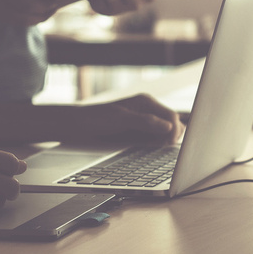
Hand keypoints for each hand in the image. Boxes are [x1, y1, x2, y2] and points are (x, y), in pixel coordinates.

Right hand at [0, 0, 62, 25]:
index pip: (29, 5)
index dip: (45, 5)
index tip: (58, 1)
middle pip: (24, 19)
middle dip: (42, 15)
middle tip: (54, 9)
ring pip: (15, 21)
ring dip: (31, 17)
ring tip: (44, 9)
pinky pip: (5, 18)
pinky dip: (18, 14)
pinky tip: (28, 7)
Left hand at [64, 94, 183, 143]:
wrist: (78, 126)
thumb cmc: (96, 118)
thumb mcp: (121, 120)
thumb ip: (145, 122)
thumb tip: (169, 127)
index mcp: (146, 102)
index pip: (171, 116)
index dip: (174, 130)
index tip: (170, 144)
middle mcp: (148, 111)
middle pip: (172, 124)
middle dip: (172, 136)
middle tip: (164, 148)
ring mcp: (145, 123)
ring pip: (166, 133)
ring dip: (165, 142)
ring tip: (159, 150)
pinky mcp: (139, 133)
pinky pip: (156, 140)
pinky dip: (157, 145)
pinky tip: (152, 150)